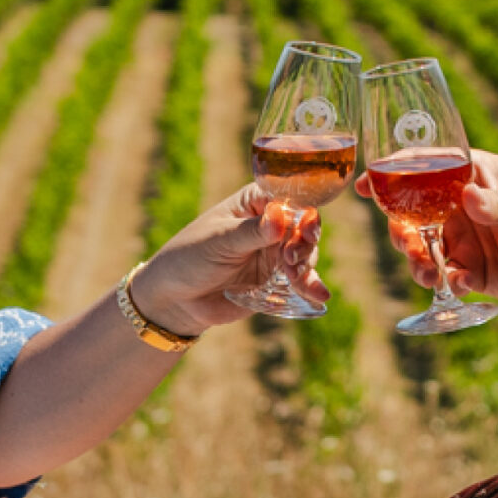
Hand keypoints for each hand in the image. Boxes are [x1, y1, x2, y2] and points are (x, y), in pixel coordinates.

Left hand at [134, 184, 326, 330]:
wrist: (177, 299)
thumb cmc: (190, 257)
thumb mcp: (219, 241)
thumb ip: (251, 232)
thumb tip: (281, 216)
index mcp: (256, 203)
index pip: (289, 198)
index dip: (302, 212)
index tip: (305, 229)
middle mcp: (271, 225)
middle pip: (304, 226)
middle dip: (305, 242)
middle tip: (291, 259)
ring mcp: (276, 252)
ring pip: (306, 253)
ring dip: (306, 265)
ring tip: (295, 279)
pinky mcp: (278, 280)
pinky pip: (301, 280)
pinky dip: (311, 286)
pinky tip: (320, 295)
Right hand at [357, 148, 497, 301]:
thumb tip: (469, 200)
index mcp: (469, 177)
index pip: (423, 169)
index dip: (391, 174)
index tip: (367, 185)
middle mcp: (458, 208)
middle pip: (411, 215)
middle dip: (400, 230)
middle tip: (407, 245)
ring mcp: (463, 241)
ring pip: (423, 250)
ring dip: (418, 261)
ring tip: (429, 272)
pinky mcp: (472, 272)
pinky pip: (447, 278)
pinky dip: (448, 282)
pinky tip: (463, 283)